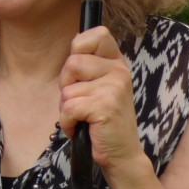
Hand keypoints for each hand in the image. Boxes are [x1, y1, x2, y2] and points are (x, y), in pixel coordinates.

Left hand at [58, 26, 147, 182]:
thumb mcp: (98, 87)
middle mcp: (118, 72)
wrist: (121, 154)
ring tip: (84, 117)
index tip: (81, 71)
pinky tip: (81, 127)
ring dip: (67, 107)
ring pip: (67, 89)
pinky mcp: (105, 107)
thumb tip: (75, 40)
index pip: (97, 34)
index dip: (79, 48)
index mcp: (116, 64)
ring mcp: (113, 88)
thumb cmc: (103, 120)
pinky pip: (68, 108)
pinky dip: (67, 122)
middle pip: (72, 63)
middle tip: (82, 102)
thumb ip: (87, 65)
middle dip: (67, 86)